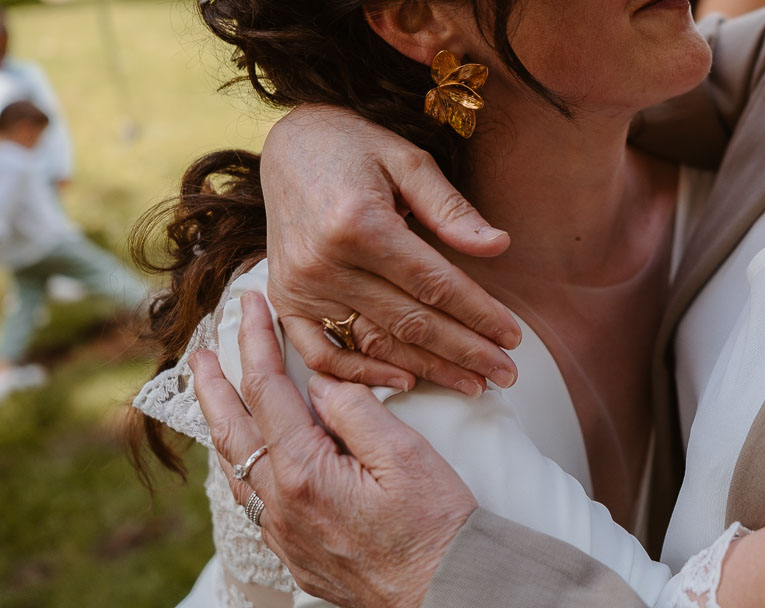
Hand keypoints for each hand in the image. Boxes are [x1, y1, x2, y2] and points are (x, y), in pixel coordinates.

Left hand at [193, 292, 477, 607]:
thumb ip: (357, 411)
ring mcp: (283, 534)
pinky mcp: (295, 552)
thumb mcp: (406, 456)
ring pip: (236, 468)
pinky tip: (252, 452)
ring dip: (223, 424)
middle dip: (212, 385)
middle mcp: (280, 506)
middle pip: (232, 432)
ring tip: (214, 395)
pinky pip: (253, 497)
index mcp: (305, 474)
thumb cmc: (436, 526)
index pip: (268, 392)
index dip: (255, 344)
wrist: (445, 592)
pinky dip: (243, 461)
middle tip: (199, 350)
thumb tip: (321, 383)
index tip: (249, 307)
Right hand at [261, 105, 519, 394]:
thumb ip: (451, 208)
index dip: (478, 315)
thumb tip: (498, 246)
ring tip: (472, 384)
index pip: (434, 285)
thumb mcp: (409, 161)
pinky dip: (360, 373)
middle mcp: (324, 262)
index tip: (512, 337)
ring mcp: (299, 286)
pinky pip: (320, 352)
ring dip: (427, 369)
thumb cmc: (356, 147)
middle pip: (409, 322)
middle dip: (464, 352)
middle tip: (506, 373)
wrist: (288, 144)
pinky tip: (404, 381)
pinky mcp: (285, 299)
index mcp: (359, 224)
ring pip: (374, 343)